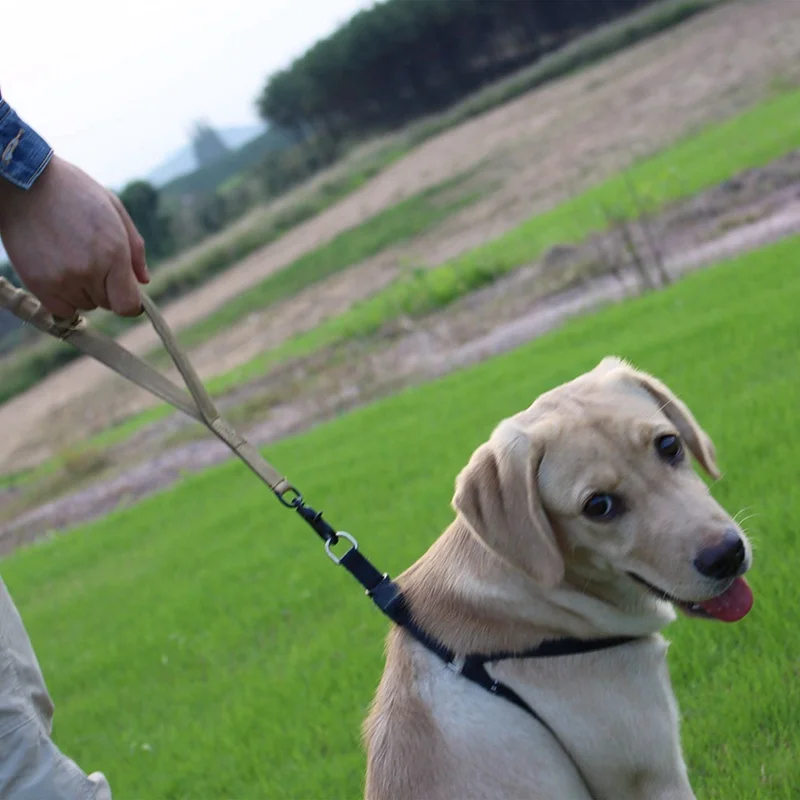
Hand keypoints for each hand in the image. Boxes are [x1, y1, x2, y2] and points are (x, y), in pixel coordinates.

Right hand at [0, 155, 149, 317]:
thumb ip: (135, 249)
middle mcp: (89, 271)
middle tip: (90, 258)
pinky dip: (64, 299)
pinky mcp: (37, 284)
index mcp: (113, 253)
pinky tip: (59, 274)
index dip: (131, 301)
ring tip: (71, 258)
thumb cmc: (74, 192)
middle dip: (106, 287)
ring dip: (84, 290)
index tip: (125, 290)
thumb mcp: (114, 210)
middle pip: (108, 304)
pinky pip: (62, 310)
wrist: (25, 181)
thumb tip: (144, 281)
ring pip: (85, 305)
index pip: (129, 305)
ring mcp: (61, 279)